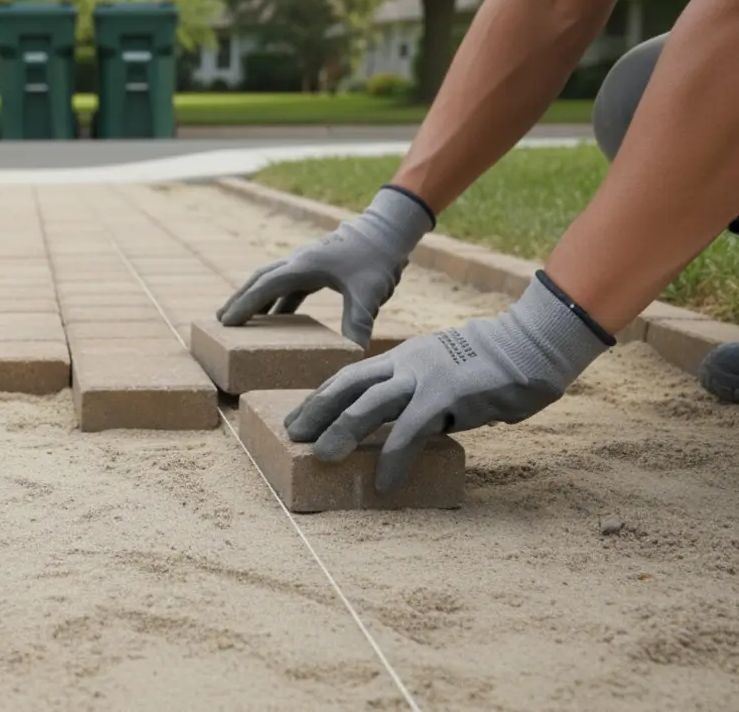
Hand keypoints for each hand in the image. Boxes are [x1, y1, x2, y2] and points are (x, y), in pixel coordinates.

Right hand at [217, 186, 433, 348]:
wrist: (388, 230)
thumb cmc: (377, 257)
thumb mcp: (369, 294)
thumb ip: (358, 323)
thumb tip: (353, 354)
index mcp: (303, 266)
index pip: (265, 286)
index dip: (244, 304)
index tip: (226, 321)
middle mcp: (298, 262)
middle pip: (259, 280)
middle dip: (239, 300)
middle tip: (221, 320)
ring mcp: (305, 262)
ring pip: (270, 281)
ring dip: (255, 299)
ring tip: (241, 319)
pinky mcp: (314, 266)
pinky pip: (287, 284)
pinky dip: (276, 300)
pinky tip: (277, 317)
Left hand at [284, 271, 613, 492]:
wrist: (534, 345)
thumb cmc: (496, 366)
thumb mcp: (447, 374)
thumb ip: (423, 395)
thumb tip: (409, 426)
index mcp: (404, 357)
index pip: (351, 375)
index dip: (322, 396)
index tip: (299, 418)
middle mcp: (407, 363)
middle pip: (349, 385)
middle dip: (317, 411)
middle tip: (292, 436)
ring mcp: (426, 376)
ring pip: (370, 404)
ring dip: (342, 431)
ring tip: (321, 457)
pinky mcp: (448, 394)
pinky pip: (411, 430)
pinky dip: (393, 458)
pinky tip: (383, 481)